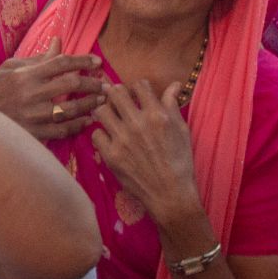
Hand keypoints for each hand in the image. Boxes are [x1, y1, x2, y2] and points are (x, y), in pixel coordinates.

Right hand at [0, 43, 104, 139]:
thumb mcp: (10, 67)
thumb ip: (36, 57)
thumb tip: (58, 43)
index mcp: (26, 74)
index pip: (61, 63)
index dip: (82, 60)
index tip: (97, 61)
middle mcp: (32, 94)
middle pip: (71, 84)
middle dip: (92, 83)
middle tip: (105, 84)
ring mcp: (33, 115)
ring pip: (70, 109)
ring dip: (89, 104)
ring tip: (101, 101)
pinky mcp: (33, 133)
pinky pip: (61, 130)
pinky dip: (77, 126)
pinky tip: (86, 121)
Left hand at [89, 79, 199, 224]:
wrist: (171, 194)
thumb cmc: (180, 161)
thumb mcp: (182, 130)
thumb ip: (173, 105)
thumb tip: (174, 84)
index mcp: (157, 115)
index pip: (139, 85)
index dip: (137, 88)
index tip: (136, 95)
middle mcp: (137, 123)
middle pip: (115, 93)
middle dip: (117, 93)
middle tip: (118, 101)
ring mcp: (122, 139)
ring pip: (101, 110)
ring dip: (106, 111)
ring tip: (112, 118)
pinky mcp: (110, 155)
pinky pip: (96, 134)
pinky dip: (102, 134)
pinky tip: (110, 138)